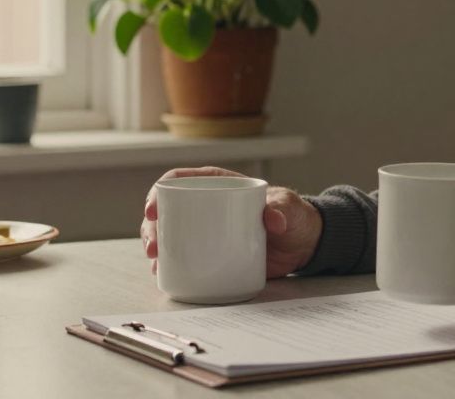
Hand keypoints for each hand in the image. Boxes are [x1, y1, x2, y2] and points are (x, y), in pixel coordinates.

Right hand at [140, 167, 323, 277]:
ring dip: (156, 246)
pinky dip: (170, 264)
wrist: (302, 244)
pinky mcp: (210, 253)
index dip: (160, 191)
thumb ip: (282, 210)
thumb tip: (273, 220)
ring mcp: (205, 230)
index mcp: (218, 184)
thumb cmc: (293, 216)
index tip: (152, 209)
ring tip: (156, 262)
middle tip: (154, 246)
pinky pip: (183, 256)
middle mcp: (206, 206)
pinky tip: (163, 273)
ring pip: (170, 233)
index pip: (180, 180)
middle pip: (168, 210)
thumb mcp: (288, 208)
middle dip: (152, 226)